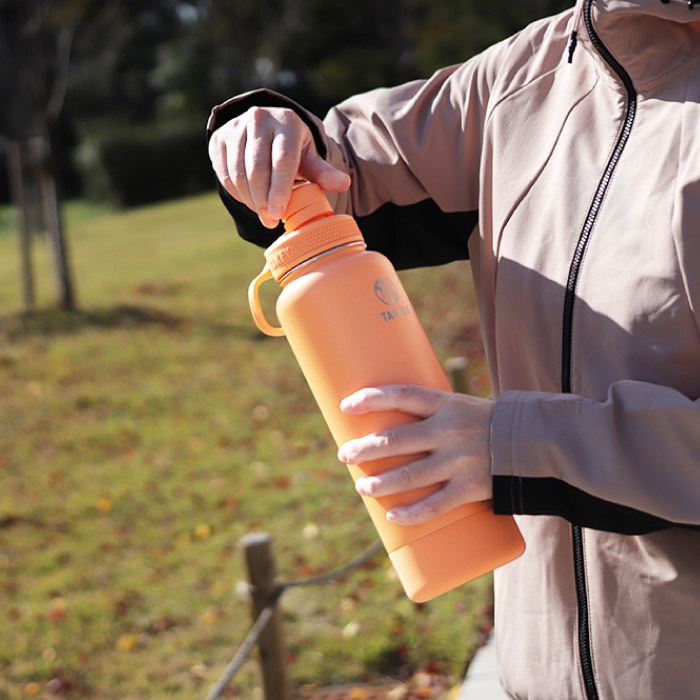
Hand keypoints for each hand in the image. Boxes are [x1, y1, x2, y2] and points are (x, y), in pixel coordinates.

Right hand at [208, 106, 349, 227]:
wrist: (264, 129)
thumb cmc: (292, 148)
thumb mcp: (309, 158)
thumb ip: (323, 172)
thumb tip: (344, 184)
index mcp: (287, 122)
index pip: (282, 161)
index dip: (280, 191)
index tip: (278, 215)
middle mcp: (259, 118)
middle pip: (257, 170)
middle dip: (263, 201)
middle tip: (270, 221)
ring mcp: (236, 126)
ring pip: (238, 174)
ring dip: (249, 200)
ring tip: (262, 212)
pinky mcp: (219, 138)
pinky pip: (224, 173)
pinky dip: (236, 192)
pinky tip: (249, 199)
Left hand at [336, 385, 493, 525]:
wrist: (535, 442)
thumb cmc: (486, 423)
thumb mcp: (461, 407)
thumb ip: (430, 416)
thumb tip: (388, 427)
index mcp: (446, 404)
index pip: (403, 395)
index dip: (372, 399)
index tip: (346, 405)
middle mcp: (450, 431)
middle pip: (398, 439)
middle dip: (366, 448)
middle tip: (345, 455)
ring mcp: (460, 460)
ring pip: (411, 475)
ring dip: (381, 483)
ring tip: (362, 487)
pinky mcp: (471, 487)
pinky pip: (436, 504)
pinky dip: (412, 512)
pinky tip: (393, 515)